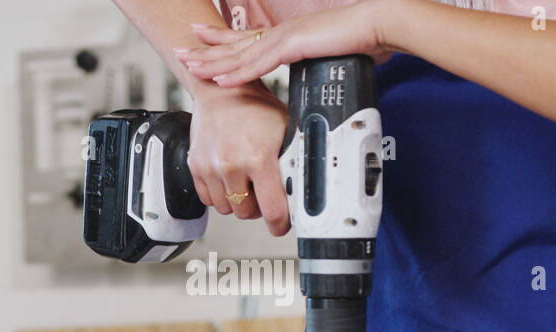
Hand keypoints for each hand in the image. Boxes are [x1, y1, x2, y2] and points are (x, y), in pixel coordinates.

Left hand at [175, 0, 391, 87]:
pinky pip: (258, 65)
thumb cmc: (357, 43)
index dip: (220, 42)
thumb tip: (305, 77)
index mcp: (284, 37)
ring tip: (189, 67)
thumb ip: (308, 65)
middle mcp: (278, 35)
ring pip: (240, 56)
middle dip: (205, 51)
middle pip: (234, 45)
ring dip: (213, 63)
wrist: (375, 27)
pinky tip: (220, 80)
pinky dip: (237, 74)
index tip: (200, 42)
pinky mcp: (292, 47)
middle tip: (180, 52)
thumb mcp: (323, 58)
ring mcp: (283, 39)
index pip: (245, 40)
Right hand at [187, 83, 291, 234]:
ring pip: (227, 209)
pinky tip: (229, 179)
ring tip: (245, 183)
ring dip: (238, 202)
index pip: (272, 210)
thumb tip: (303, 190)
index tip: (281, 225)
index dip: (279, 224)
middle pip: (246, 213)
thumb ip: (293, 162)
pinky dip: (220, 195)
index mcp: (258, 158)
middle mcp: (231, 165)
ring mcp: (211, 167)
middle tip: (263, 193)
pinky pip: (208, 200)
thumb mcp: (285, 131)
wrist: (222, 90)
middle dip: (258, 208)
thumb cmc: (256, 107)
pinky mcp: (195, 166)